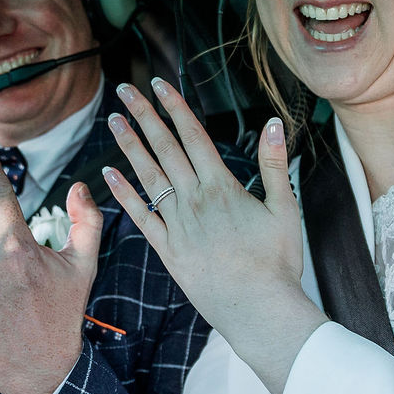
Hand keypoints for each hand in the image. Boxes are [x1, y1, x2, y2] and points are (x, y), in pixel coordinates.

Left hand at [105, 80, 325, 393]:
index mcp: (221, 186)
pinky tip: (108, 174)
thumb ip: (275, 164)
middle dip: (144, 115)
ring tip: (113, 120)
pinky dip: (124, 193)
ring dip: (129, 145)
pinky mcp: (168, 250)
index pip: (192, 135)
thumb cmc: (278, 262)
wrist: (258, 309)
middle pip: (164, 147)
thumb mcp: (285, 208)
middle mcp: (194, 199)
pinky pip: (141, 216)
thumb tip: (274, 123)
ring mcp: (177, 224)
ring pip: (147, 176)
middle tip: (125, 89)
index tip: (158, 84)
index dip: (174, 107)